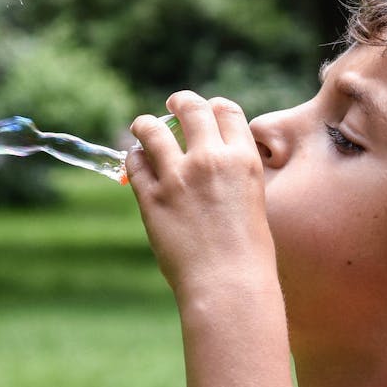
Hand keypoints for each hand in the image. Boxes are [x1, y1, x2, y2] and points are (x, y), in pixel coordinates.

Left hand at [126, 91, 274, 299]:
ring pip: (153, 129)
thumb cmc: (247, 253)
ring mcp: (178, 177)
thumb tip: (210, 159)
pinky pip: (135, 163)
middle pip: (191, 108)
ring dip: (146, 124)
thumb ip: (232, 174)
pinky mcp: (151, 197)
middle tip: (173, 104)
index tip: (206, 109)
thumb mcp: (251, 200)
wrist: (228, 284)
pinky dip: (135, 158)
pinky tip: (136, 160)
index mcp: (243, 159)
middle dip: (181, 101)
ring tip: (142, 126)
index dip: (213, 107)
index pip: (226, 111)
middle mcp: (210, 159)